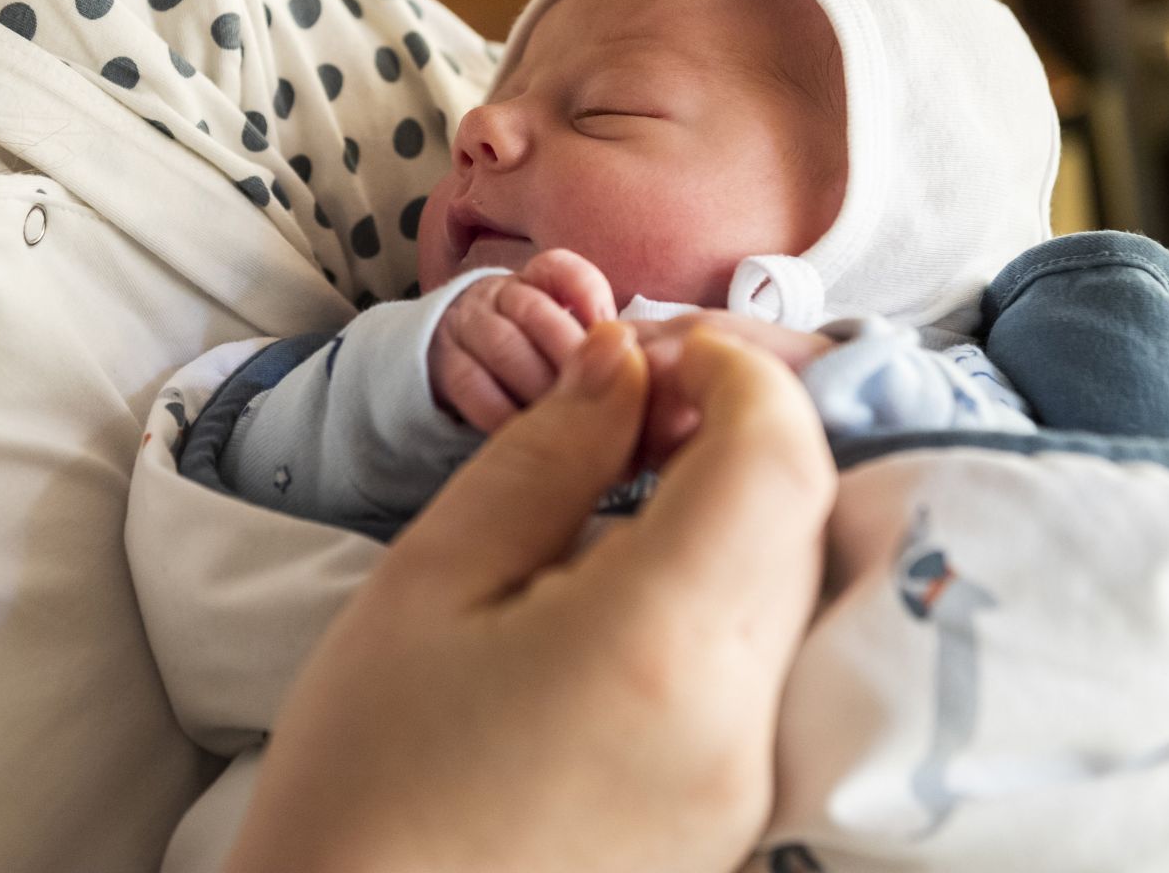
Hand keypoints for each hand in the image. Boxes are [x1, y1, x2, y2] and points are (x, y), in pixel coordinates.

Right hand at [230, 322, 834, 872]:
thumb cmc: (365, 766)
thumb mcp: (431, 578)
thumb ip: (546, 455)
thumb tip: (623, 360)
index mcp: (658, 645)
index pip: (778, 461)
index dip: (737, 373)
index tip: (660, 349)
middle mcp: (741, 723)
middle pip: (803, 522)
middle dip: (741, 431)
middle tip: (634, 403)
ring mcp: (752, 784)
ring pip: (795, 593)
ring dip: (738, 510)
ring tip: (624, 490)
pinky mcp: (740, 820)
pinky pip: (769, 668)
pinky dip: (726, 593)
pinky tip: (631, 584)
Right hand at [428, 248, 615, 431]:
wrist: (460, 365)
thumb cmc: (532, 355)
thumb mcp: (565, 338)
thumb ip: (599, 347)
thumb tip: (640, 372)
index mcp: (535, 281)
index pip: (561, 270)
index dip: (589, 297)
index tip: (614, 334)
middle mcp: (497, 296)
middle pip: (534, 311)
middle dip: (572, 354)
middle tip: (602, 394)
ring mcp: (465, 327)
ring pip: (503, 345)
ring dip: (540, 384)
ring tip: (568, 417)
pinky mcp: (443, 365)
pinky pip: (471, 384)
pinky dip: (503, 411)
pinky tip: (528, 432)